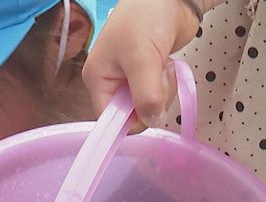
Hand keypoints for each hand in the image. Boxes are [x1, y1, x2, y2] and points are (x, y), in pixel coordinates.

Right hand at [82, 0, 202, 126]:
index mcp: (98, 78)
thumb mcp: (142, 58)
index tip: (147, 108)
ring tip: (161, 64)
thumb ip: (145, 95)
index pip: (108, 119)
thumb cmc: (146, 16)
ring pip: (148, 106)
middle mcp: (112, 81)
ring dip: (162, 89)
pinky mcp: (149, 75)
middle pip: (131, 115)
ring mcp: (131, 79)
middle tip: (156, 74)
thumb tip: (150, 121)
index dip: (129, 120)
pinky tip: (166, 63)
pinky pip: (159, 95)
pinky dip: (167, 82)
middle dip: (150, 99)